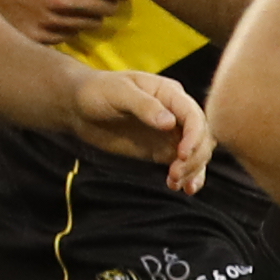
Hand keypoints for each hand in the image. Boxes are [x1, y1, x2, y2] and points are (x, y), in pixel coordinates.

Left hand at [61, 67, 213, 193]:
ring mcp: (169, 133)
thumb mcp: (118, 93)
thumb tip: (169, 123)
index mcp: (169, 93)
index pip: (193, 115)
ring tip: (175, 183)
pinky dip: (187, 176)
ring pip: (196, 153)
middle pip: (201, 136)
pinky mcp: (160, 149)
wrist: (78, 106)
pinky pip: (182, 164)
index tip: (181, 155)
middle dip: (194, 157)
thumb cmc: (97, 91)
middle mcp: (175, 113)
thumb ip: (144, 106)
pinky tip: (183, 188)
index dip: (194, 136)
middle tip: (175, 174)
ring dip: (192, 169)